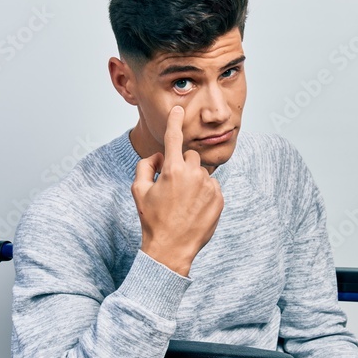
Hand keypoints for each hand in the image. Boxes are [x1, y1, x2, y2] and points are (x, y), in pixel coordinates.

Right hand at [131, 106, 224, 275]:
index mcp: (172, 170)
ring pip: (201, 172)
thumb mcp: (138, 191)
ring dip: (193, 180)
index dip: (175, 121)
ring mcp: (209, 187)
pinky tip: (193, 209)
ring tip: (183, 203)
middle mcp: (193, 175)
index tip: (178, 109)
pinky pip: (211, 186)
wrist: (171, 248)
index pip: (174, 138)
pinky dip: (203, 193)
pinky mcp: (219, 198)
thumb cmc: (152, 219)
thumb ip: (145, 166)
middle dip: (181, 166)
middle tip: (172, 187)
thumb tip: (159, 156)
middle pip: (190, 156)